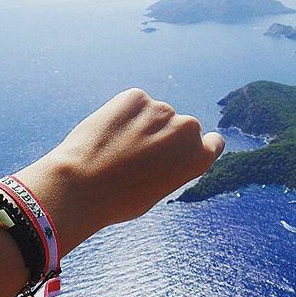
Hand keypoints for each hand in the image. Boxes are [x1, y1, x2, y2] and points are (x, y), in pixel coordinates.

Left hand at [16, 89, 224, 253]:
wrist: (82, 186)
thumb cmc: (118, 200)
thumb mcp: (156, 190)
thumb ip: (170, 166)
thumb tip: (160, 151)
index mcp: (198, 157)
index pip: (212, 142)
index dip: (195, 145)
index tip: (181, 149)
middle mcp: (187, 129)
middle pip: (180, 127)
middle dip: (165, 135)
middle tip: (137, 154)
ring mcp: (162, 109)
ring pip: (154, 115)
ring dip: (141, 124)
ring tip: (115, 148)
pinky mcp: (136, 97)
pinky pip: (133, 104)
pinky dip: (123, 113)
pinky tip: (107, 133)